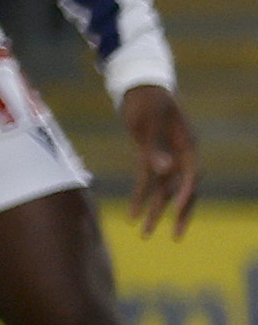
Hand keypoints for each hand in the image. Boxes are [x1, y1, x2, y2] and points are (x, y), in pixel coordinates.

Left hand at [123, 82, 201, 234]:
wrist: (138, 86)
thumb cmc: (146, 99)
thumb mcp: (148, 121)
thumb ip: (154, 146)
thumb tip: (164, 171)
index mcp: (187, 144)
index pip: (191, 174)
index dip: (186, 192)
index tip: (178, 208)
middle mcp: (180, 154)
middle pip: (182, 189)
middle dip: (178, 214)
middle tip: (175, 237)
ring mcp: (166, 157)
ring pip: (163, 190)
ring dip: (155, 211)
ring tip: (145, 234)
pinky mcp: (148, 156)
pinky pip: (147, 182)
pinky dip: (140, 198)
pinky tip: (132, 215)